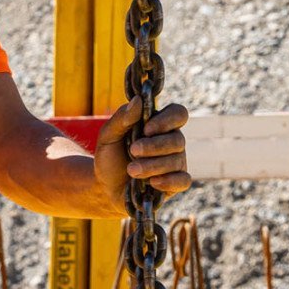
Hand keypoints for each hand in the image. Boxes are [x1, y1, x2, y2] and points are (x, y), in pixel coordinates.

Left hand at [95, 96, 190, 210]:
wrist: (105, 187)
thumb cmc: (110, 158)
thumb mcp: (108, 137)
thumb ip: (121, 118)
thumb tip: (138, 100)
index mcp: (159, 125)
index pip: (178, 114)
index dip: (167, 120)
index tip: (146, 129)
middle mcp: (171, 142)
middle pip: (177, 139)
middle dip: (154, 146)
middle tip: (133, 151)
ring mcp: (175, 162)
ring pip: (177, 161)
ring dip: (152, 165)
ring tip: (131, 170)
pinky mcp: (175, 183)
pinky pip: (184, 180)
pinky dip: (168, 181)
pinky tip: (152, 182)